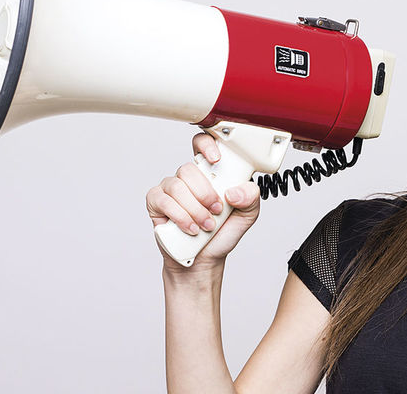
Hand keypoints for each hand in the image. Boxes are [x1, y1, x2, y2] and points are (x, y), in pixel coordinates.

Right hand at [146, 132, 260, 271]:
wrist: (204, 260)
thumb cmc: (222, 233)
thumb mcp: (246, 215)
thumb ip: (250, 198)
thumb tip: (235, 191)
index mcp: (209, 172)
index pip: (202, 144)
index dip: (206, 145)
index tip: (216, 159)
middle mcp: (188, 177)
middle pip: (189, 169)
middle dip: (205, 193)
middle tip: (216, 210)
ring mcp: (170, 188)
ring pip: (177, 187)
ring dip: (195, 209)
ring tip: (206, 225)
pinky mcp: (156, 202)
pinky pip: (164, 201)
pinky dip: (180, 217)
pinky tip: (190, 228)